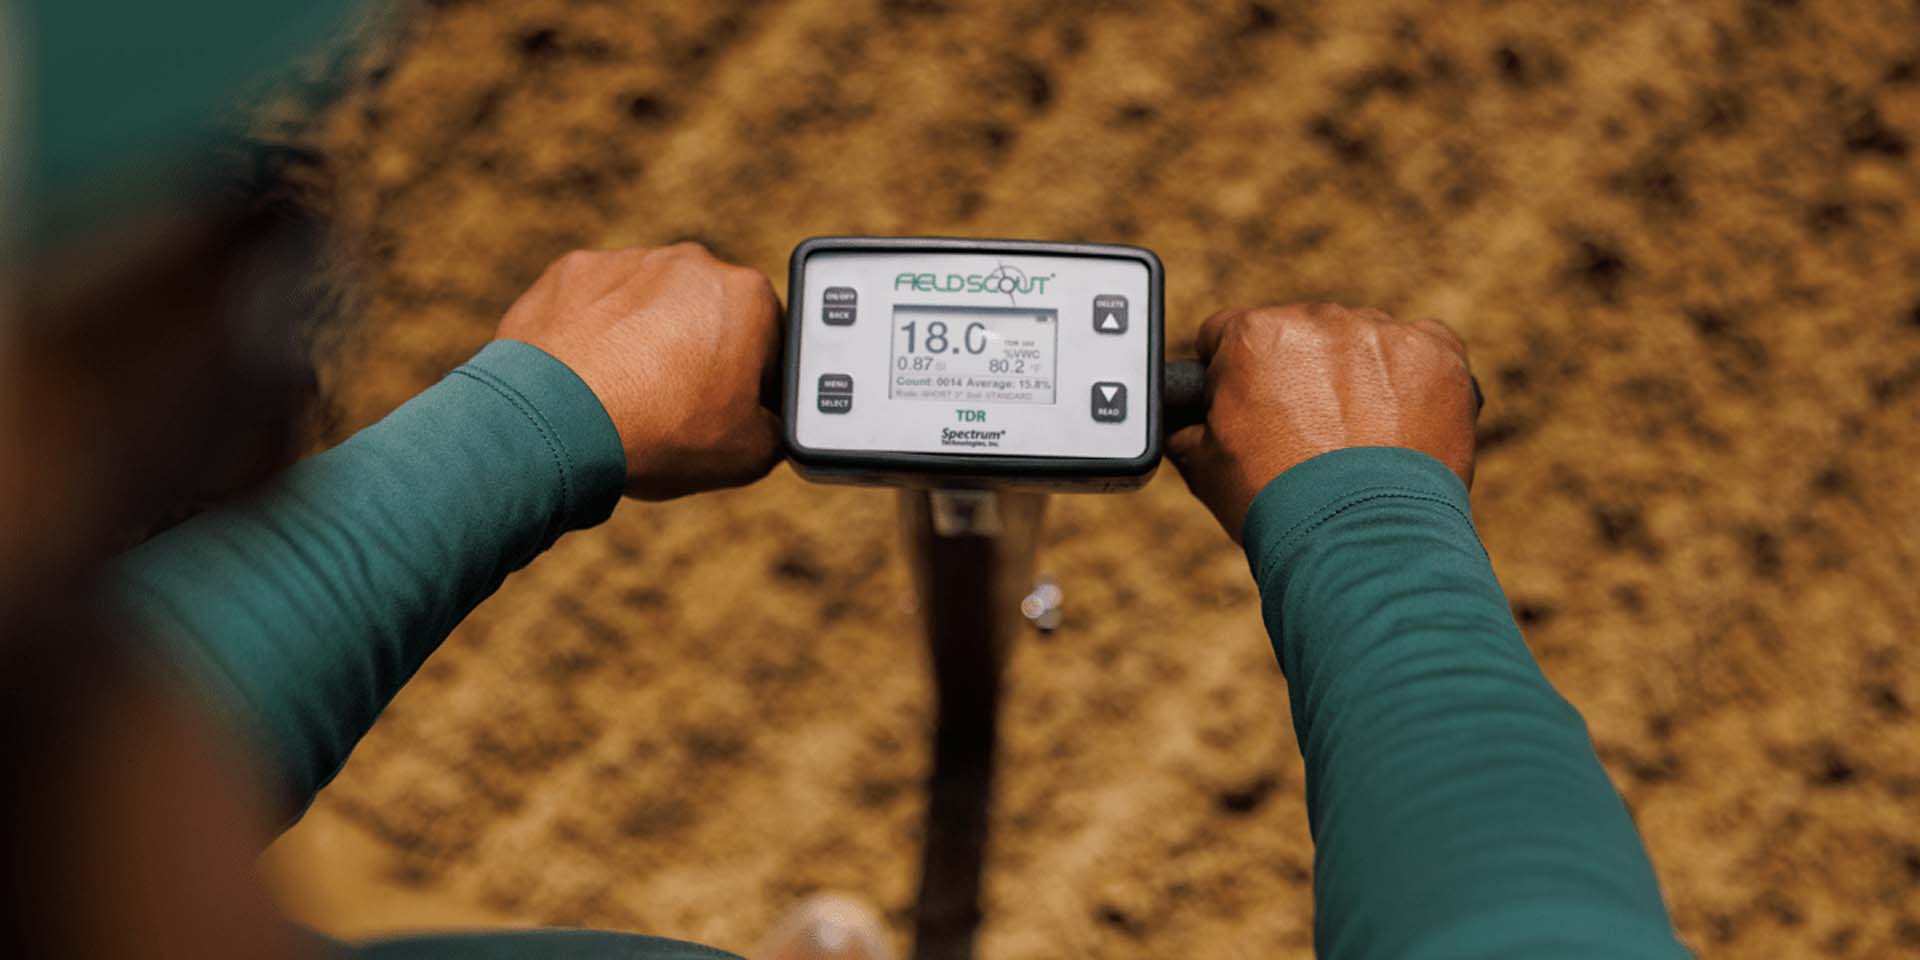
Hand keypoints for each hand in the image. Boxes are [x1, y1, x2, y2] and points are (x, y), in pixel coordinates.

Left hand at [495, 243, 783, 499]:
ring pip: (652, 305)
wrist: (559, 422)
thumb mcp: (752, 453)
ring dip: (648, 340)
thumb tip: (770, 423)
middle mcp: (693, 263)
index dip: (757, 386)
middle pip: (710, 315)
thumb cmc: (661, 431)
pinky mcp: (574, 270)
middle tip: (678, 410)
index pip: (771, 344)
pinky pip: (597, 303)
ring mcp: (629, 261)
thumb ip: (777, 429)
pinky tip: (590, 376)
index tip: (731, 417)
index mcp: (749, 296)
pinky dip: (597, 333)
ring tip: (628, 397)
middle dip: (701, 354)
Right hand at [1167, 303, 1477, 541]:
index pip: (1228, 334)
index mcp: (1252, 336)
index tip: (1253, 408)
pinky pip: (1422, 351)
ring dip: (1357, 377)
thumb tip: (1186, 419)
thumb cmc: (1279, 507)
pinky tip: (1402, 427)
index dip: (1233, 374)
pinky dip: (1414, 382)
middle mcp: (1317, 319)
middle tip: (1308, 435)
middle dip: (1299, 374)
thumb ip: (1189, 425)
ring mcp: (1382, 334)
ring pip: (1361, 342)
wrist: (1361, 542)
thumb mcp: (1203, 468)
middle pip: (1299, 335)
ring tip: (1360, 440)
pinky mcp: (1437, 355)